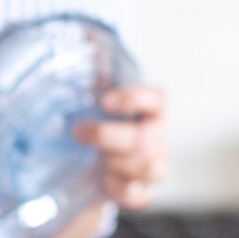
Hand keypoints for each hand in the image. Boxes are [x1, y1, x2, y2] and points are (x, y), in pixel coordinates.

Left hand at [73, 83, 168, 209]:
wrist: (96, 170)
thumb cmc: (101, 129)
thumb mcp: (95, 104)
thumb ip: (96, 75)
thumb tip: (88, 41)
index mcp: (151, 113)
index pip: (157, 99)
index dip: (134, 99)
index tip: (104, 102)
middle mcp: (159, 140)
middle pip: (146, 139)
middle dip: (108, 136)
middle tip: (79, 132)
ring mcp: (156, 168)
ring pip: (149, 168)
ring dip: (115, 163)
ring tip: (96, 160)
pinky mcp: (145, 193)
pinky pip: (141, 196)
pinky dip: (120, 189)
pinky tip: (104, 181)